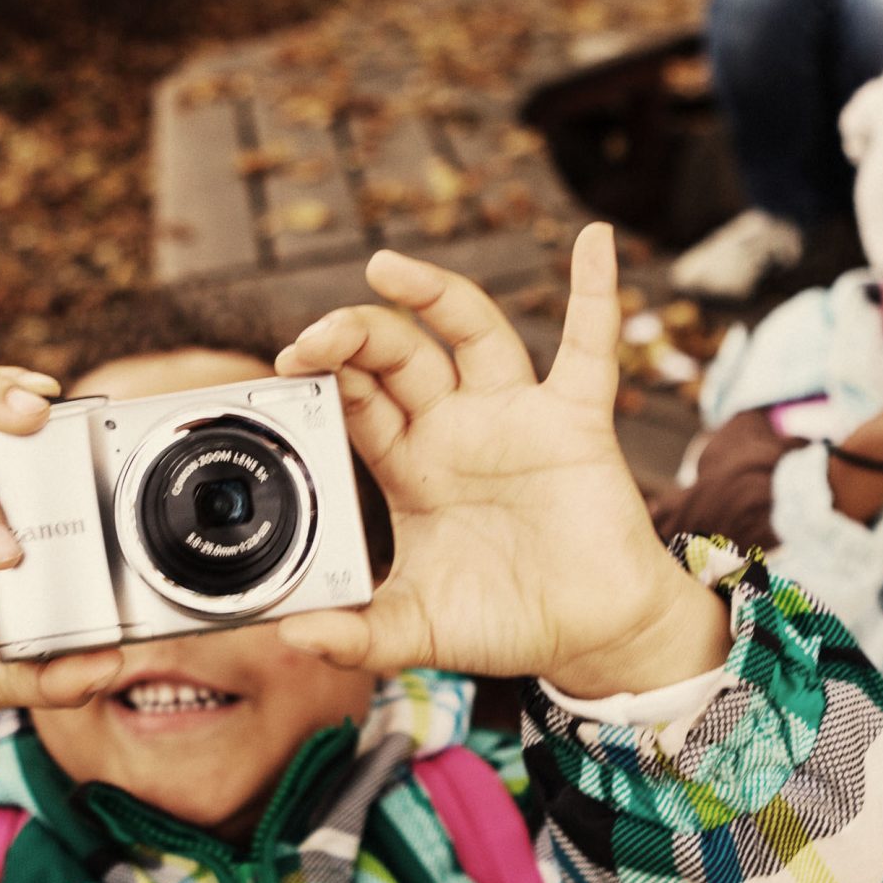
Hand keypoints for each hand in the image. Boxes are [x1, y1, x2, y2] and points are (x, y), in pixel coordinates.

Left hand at [273, 224, 731, 698]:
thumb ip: (357, 635)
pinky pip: (589, 347)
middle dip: (355, 334)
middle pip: (399, 355)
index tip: (288, 367)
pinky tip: (594, 244)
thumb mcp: (417, 630)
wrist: (591, 638)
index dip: (323, 377)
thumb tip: (292, 637)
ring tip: (387, 266)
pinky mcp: (575, 422)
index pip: (357, 401)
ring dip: (435, 293)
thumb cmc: (505, 623)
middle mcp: (456, 429)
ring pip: (472, 333)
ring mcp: (514, 418)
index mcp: (410, 467)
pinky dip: (594, 294)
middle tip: (316, 337)